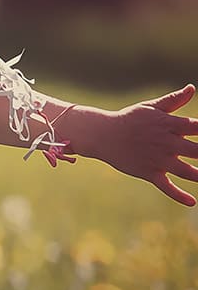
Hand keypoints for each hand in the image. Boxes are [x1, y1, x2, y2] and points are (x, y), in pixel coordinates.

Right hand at [89, 84, 197, 206]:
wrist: (102, 134)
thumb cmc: (129, 119)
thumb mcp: (150, 107)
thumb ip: (173, 101)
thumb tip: (192, 88)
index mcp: (169, 124)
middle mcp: (166, 142)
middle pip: (197, 151)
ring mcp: (158, 159)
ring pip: (187, 171)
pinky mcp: (149, 172)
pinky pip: (166, 186)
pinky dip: (179, 195)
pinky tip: (192, 201)